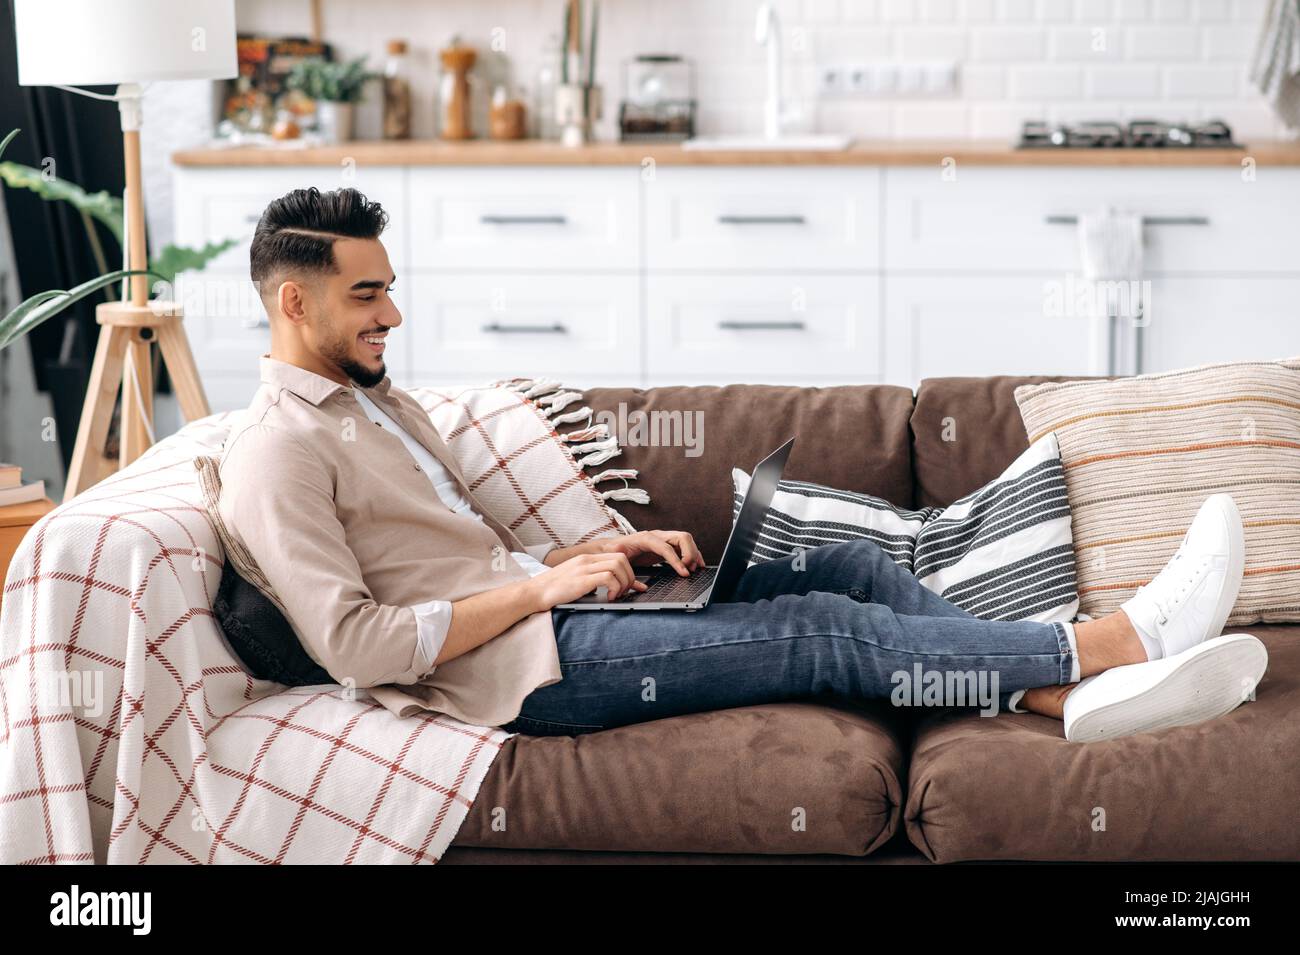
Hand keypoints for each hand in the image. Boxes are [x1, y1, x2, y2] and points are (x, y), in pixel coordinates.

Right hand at [526, 551, 648, 607]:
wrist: (534, 592)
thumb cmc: (555, 590)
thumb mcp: (578, 581)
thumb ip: (596, 581)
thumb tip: (616, 588)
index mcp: (587, 558)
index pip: (618, 555)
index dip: (630, 571)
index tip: (633, 586)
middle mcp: (587, 559)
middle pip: (622, 559)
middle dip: (629, 577)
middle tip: (625, 592)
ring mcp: (584, 568)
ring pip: (618, 565)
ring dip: (623, 583)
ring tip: (617, 595)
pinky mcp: (582, 579)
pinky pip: (608, 577)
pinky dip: (615, 588)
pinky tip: (609, 598)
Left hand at [597, 530, 704, 576]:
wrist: (612, 547)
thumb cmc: (614, 550)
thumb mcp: (615, 554)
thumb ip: (620, 556)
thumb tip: (622, 555)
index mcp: (646, 538)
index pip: (667, 547)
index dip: (677, 560)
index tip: (684, 573)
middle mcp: (657, 536)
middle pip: (682, 538)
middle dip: (690, 553)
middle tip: (689, 570)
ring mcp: (663, 540)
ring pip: (685, 541)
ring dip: (693, 553)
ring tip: (695, 569)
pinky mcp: (665, 546)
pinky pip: (683, 548)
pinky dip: (691, 555)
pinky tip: (695, 565)